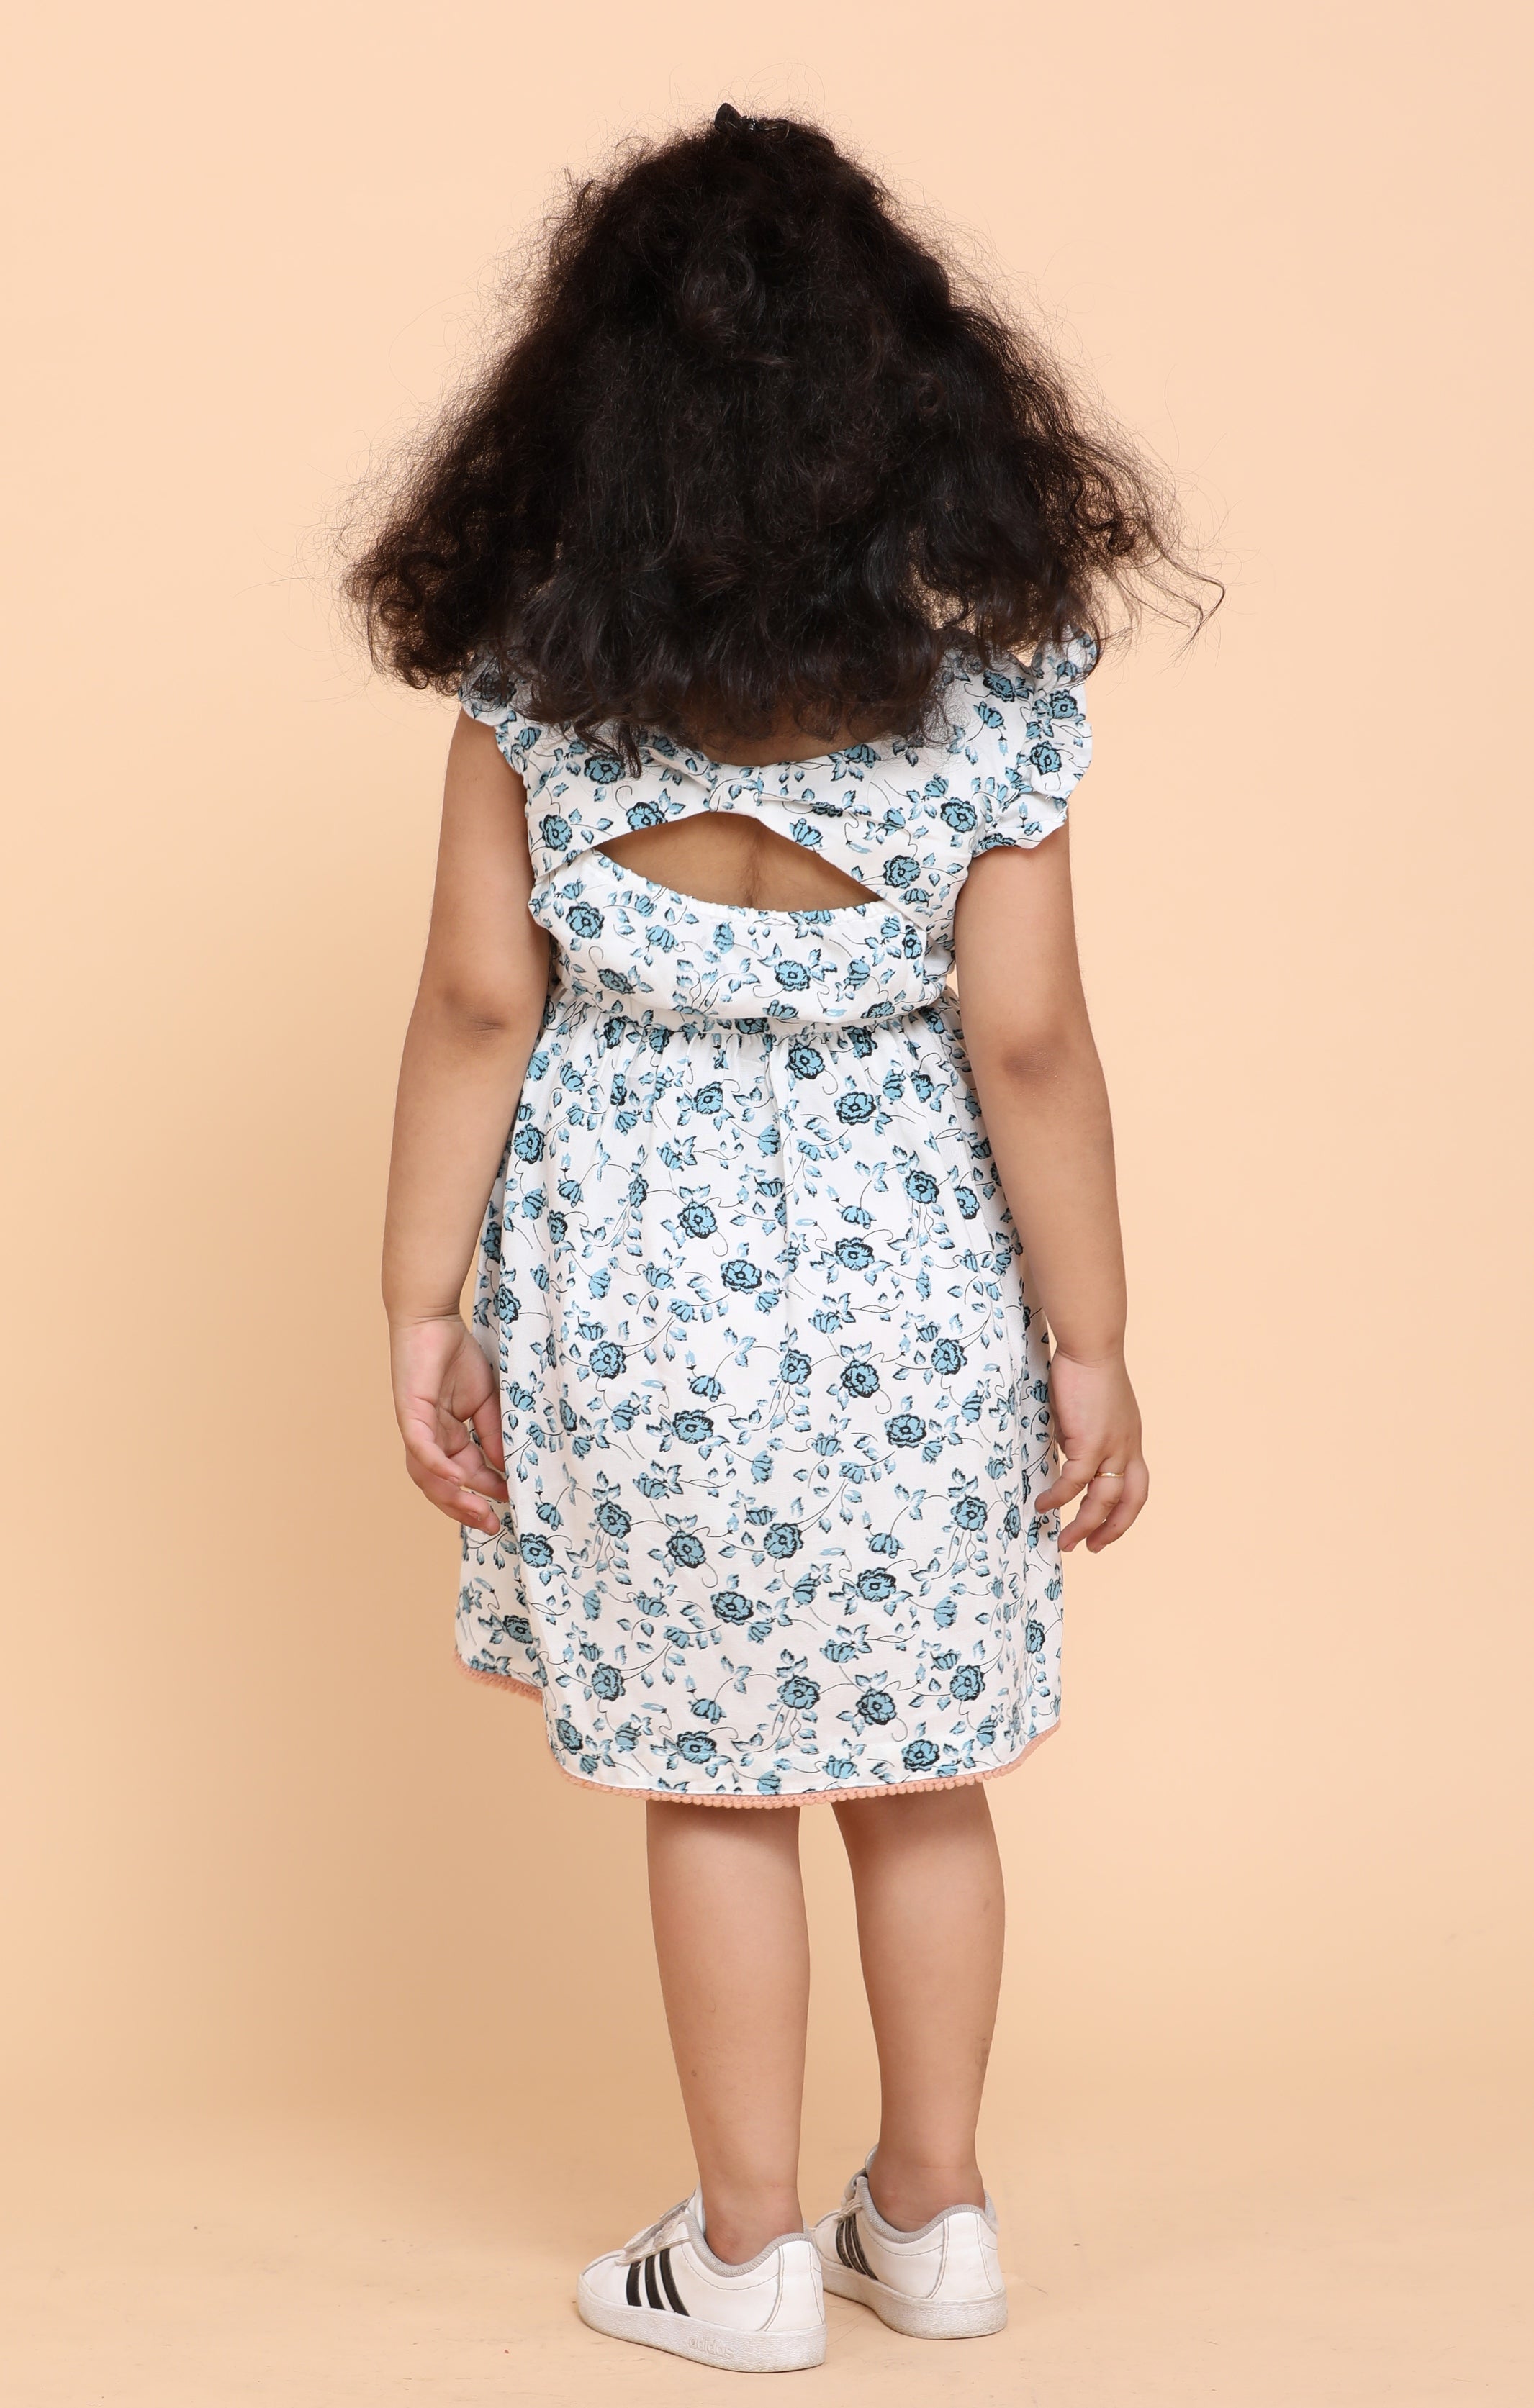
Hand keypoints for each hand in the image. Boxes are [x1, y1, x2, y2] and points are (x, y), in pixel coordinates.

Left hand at [390, 1315, 507, 1535]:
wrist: (432, 1318)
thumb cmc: (456, 1355)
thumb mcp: (487, 1401)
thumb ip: (494, 1433)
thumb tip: (507, 1467)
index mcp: (446, 1436)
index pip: (463, 1475)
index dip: (484, 1493)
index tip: (509, 1506)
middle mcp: (428, 1438)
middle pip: (440, 1486)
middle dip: (466, 1508)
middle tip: (491, 1525)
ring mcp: (417, 1428)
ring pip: (428, 1475)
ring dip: (452, 1497)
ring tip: (477, 1512)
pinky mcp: (409, 1413)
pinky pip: (421, 1448)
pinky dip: (437, 1467)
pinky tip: (457, 1479)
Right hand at [1034, 1349, 1148, 1552]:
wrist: (1090, 1346)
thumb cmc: (1084, 1369)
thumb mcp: (1089, 1410)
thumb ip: (1081, 1434)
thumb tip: (1063, 1449)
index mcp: (1129, 1440)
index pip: (1136, 1487)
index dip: (1123, 1514)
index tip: (1104, 1531)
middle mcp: (1126, 1447)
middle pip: (1129, 1501)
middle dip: (1111, 1529)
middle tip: (1089, 1547)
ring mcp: (1112, 1446)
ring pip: (1103, 1499)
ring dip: (1083, 1524)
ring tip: (1063, 1541)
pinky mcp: (1091, 1441)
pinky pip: (1075, 1481)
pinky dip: (1059, 1497)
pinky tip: (1043, 1505)